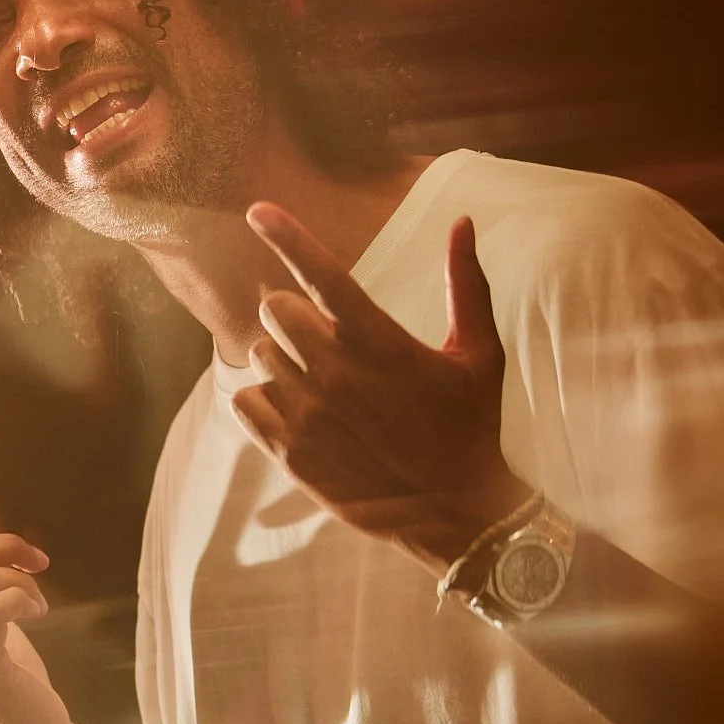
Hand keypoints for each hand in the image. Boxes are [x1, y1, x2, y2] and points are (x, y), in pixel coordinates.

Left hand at [231, 205, 527, 562]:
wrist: (458, 513)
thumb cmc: (471, 425)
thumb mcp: (479, 353)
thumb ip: (466, 283)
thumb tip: (463, 221)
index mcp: (378, 341)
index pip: (322, 274)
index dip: (286, 235)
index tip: (257, 210)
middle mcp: (336, 372)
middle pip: (276, 309)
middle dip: (294, 315)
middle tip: (324, 341)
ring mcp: (308, 414)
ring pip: (262, 357)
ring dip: (284, 363)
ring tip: (323, 389)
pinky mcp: (289, 451)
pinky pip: (245, 401)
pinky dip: (262, 400)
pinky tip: (298, 412)